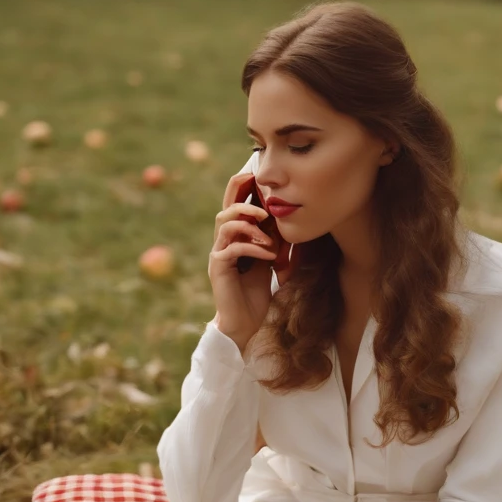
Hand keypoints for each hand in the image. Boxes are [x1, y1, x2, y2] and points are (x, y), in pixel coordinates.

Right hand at [208, 172, 296, 351]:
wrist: (246, 324)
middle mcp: (222, 244)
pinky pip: (232, 249)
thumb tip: (283, 217)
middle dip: (243, 201)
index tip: (256, 177)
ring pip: (224, 225)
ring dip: (249, 225)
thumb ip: (270, 239)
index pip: (232, 206)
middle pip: (225, 210)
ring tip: (269, 236)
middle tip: (265, 207)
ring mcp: (218, 255)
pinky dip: (253, 248)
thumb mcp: (268, 260)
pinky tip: (269, 255)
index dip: (240, 189)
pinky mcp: (218, 270)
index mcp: (233, 239)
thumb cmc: (257, 293)